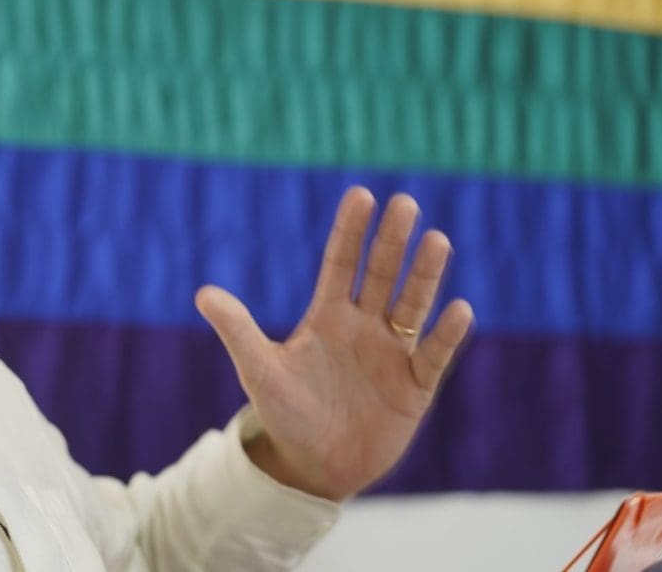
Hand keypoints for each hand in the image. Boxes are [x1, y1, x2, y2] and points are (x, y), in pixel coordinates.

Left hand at [195, 186, 472, 501]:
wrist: (314, 467)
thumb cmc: (285, 413)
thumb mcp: (260, 371)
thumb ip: (238, 331)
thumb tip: (202, 293)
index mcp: (328, 316)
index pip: (342, 263)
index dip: (351, 231)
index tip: (362, 195)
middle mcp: (365, 326)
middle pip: (382, 275)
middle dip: (393, 241)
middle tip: (405, 203)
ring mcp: (392, 354)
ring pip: (413, 306)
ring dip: (425, 275)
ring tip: (437, 241)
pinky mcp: (415, 387)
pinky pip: (434, 355)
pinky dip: (446, 334)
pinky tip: (458, 309)